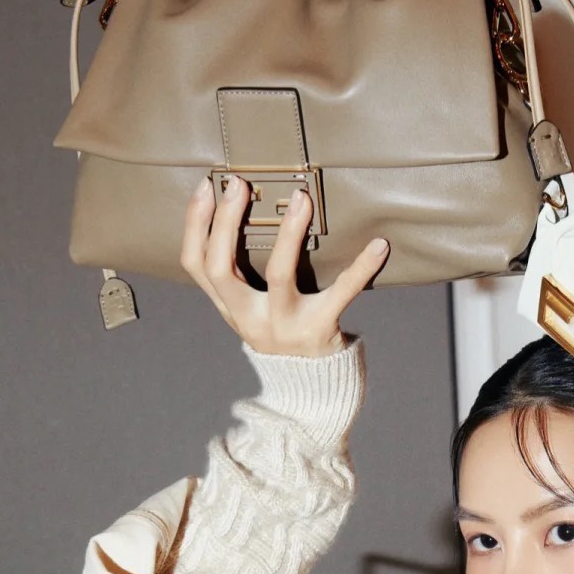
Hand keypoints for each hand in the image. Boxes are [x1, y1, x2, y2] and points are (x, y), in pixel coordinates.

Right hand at [181, 176, 388, 356]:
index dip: (194, 225)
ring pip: (278, 274)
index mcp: (230, 308)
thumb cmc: (282, 334)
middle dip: (225, 223)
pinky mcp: (320, 329)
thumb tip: (235, 212)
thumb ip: (240, 278)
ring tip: (302, 199)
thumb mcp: (251, 312)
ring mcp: (284, 325)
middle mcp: (250, 318)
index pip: (196, 265)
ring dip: (289, 233)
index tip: (206, 186)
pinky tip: (379, 245)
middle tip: (240, 184)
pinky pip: (342, 293)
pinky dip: (361, 268)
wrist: (310, 390)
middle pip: (222, 267)